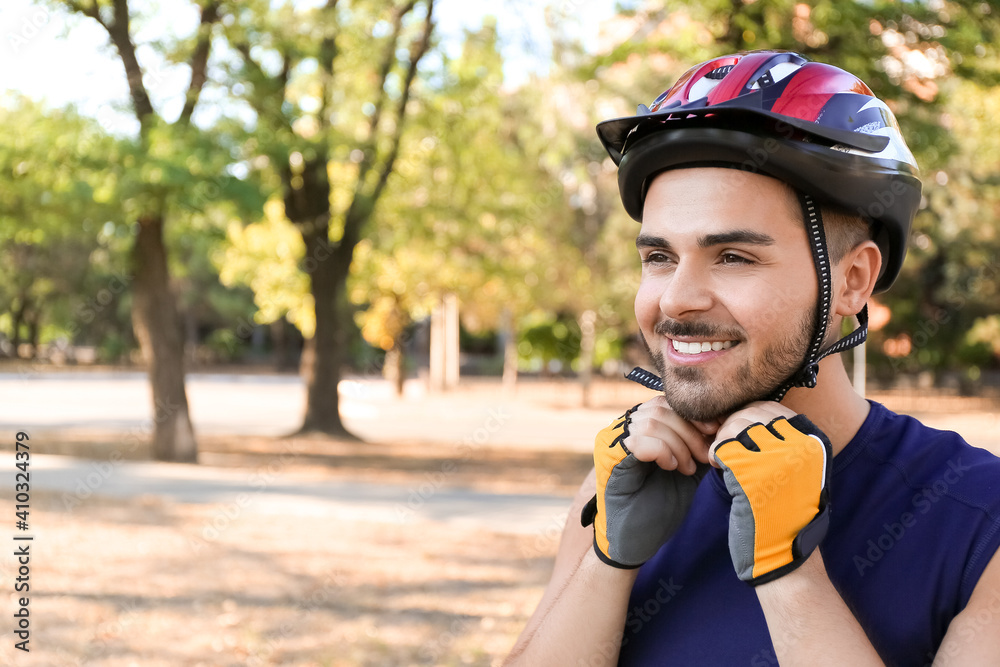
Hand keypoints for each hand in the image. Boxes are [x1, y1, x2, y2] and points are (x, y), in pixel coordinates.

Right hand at [582, 397, 717, 568]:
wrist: (636, 539)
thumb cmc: (660, 505)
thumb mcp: (687, 467)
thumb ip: (697, 444)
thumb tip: (723, 420)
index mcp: (641, 425)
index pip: (668, 402)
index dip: (695, 415)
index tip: (716, 432)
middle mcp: (623, 427)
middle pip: (662, 409)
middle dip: (690, 432)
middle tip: (704, 457)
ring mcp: (612, 440)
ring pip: (652, 422)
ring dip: (678, 444)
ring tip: (686, 468)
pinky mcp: (608, 457)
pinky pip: (638, 441)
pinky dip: (661, 451)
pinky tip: (671, 467)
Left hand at [710, 402, 831, 585]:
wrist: (786, 556)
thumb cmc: (787, 512)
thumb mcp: (800, 470)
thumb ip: (783, 439)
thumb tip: (748, 410)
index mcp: (815, 443)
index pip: (772, 408)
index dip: (748, 416)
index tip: (738, 433)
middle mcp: (801, 447)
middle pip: (752, 413)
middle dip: (731, 425)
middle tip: (725, 447)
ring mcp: (778, 460)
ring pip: (736, 425)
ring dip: (722, 440)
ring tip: (723, 459)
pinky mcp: (753, 476)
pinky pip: (722, 447)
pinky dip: (714, 455)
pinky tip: (718, 468)